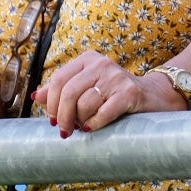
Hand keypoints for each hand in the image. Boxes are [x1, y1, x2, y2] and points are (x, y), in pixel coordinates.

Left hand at [35, 49, 155, 135]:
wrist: (154, 96)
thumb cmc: (115, 94)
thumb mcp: (88, 86)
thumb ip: (63, 90)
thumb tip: (37, 96)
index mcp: (88, 59)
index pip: (59, 79)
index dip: (52, 103)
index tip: (53, 120)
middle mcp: (101, 64)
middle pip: (69, 92)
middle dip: (63, 116)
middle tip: (64, 131)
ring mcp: (116, 77)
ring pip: (84, 104)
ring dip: (79, 121)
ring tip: (83, 127)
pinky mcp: (130, 93)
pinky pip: (103, 112)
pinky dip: (94, 124)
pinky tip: (92, 128)